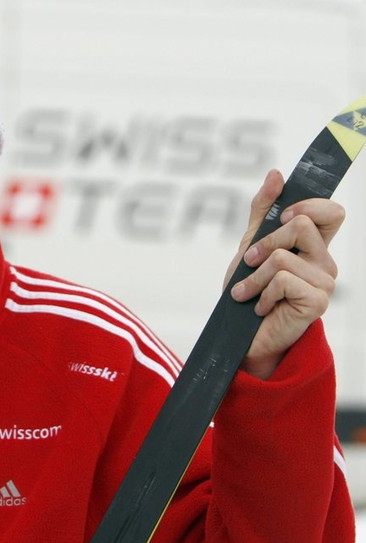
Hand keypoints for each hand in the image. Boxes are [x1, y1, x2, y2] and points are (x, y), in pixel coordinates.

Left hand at [225, 169, 344, 378]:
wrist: (240, 337)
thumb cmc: (248, 293)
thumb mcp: (250, 247)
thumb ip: (263, 212)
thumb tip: (276, 174)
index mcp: (315, 246)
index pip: (332, 211)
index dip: (308, 205)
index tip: (280, 218)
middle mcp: (325, 262)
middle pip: (302, 224)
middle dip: (265, 243)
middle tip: (249, 263)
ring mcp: (324, 283)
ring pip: (283, 256)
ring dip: (255, 276)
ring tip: (247, 293)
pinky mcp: (317, 303)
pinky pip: (283, 280)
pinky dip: (262, 294)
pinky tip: (261, 308)